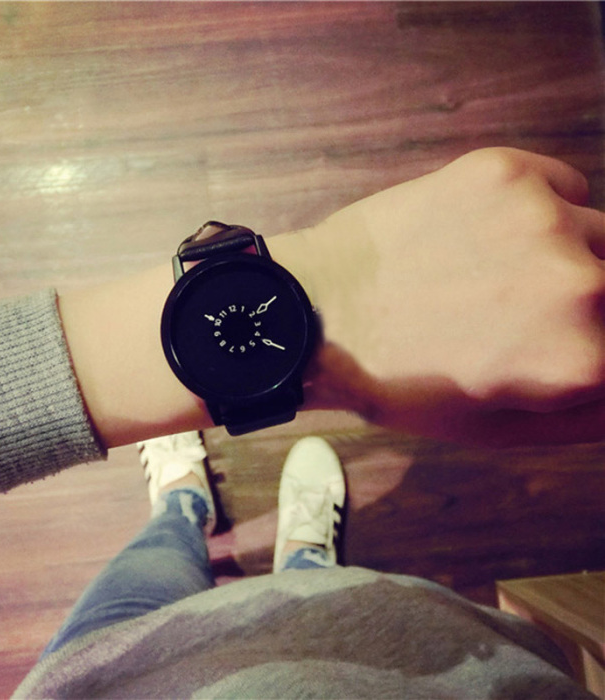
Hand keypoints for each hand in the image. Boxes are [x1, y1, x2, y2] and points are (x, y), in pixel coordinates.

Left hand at [289, 148, 604, 445]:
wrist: (319, 312)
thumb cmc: (400, 382)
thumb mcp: (496, 430)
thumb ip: (587, 415)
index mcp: (581, 361)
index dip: (593, 345)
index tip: (567, 340)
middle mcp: (582, 285)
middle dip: (591, 304)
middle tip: (528, 311)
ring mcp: (542, 219)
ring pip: (598, 233)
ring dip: (567, 256)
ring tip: (498, 272)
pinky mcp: (505, 172)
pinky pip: (564, 186)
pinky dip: (544, 209)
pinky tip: (489, 233)